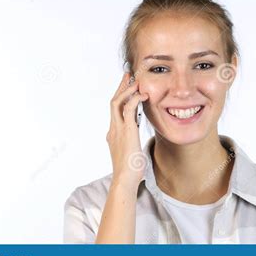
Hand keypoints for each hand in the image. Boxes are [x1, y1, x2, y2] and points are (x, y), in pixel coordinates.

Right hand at [106, 72, 148, 190]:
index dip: (120, 97)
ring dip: (126, 90)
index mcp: (114, 134)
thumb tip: (136, 139)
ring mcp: (118, 130)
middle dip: (120, 87)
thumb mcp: (130, 152)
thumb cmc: (130, 171)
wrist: (125, 180)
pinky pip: (128, 111)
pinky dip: (134, 100)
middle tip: (128, 75)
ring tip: (135, 80)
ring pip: (117, 103)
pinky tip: (142, 95)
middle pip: (113, 102)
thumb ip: (132, 141)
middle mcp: (113, 129)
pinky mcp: (126, 133)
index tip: (127, 87)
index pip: (115, 110)